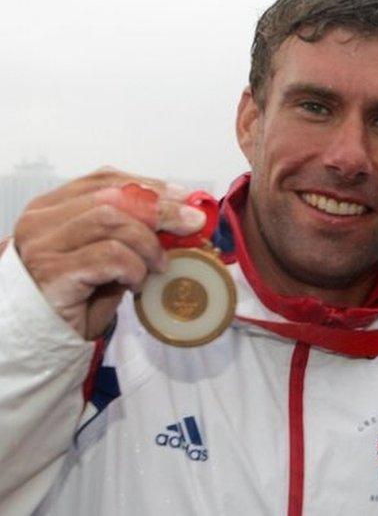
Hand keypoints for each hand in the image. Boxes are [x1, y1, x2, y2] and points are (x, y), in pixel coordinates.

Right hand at [13, 167, 205, 339]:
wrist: (43, 340)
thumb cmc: (77, 299)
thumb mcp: (109, 258)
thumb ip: (132, 234)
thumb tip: (181, 218)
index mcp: (52, 208)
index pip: (104, 180)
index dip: (149, 185)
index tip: (184, 197)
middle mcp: (42, 221)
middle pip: (111, 196)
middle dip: (160, 208)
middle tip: (192, 223)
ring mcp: (43, 245)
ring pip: (111, 220)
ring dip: (147, 242)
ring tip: (159, 266)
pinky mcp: (53, 272)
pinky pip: (109, 256)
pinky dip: (134, 267)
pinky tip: (136, 283)